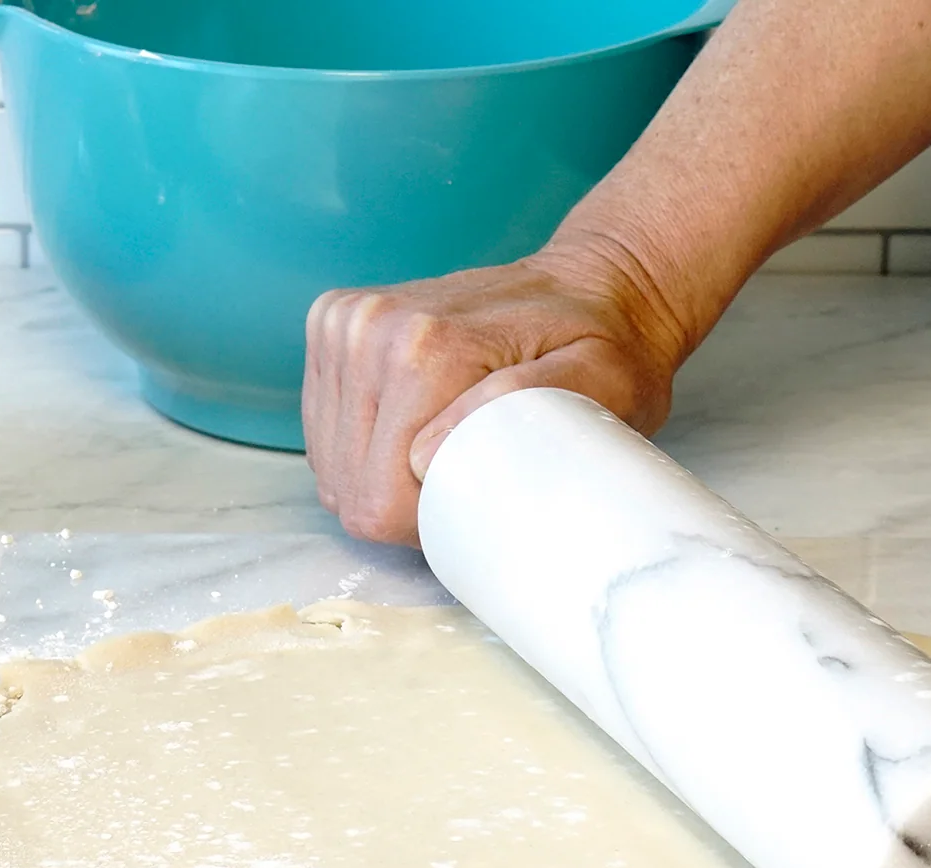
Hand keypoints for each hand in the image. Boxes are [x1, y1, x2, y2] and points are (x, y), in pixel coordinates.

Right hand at [301, 241, 687, 545]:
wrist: (592, 280)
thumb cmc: (605, 346)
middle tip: (469, 474)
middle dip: (402, 504)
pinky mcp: (334, 324)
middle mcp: (370, 327)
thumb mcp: (599, 382)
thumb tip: (424, 456)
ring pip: (330, 464)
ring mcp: (345, 322)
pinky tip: (413, 427)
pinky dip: (364, 447)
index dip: (426, 524)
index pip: (379, 499)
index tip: (479, 498)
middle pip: (348, 486)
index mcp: (425, 347)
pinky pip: (324, 431)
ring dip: (381, 476)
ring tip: (443, 448)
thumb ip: (519, 409)